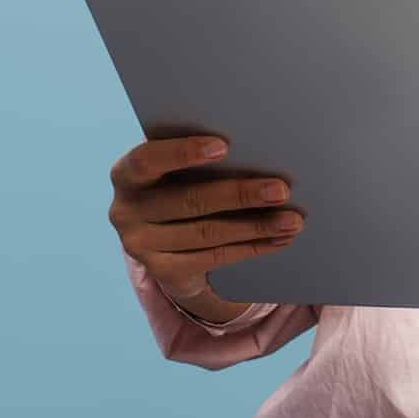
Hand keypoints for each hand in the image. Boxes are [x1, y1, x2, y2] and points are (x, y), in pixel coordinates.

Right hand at [108, 134, 304, 323]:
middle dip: (240, 195)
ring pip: (208, 234)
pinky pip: (214, 258)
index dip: (183, 153)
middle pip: (189, 201)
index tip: (224, 146)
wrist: (161, 235)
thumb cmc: (178, 181)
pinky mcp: (163, 272)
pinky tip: (279, 239)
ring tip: (293, 220)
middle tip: (282, 190)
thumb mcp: (175, 167)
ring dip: (256, 226)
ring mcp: (142, 246)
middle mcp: (126, 212)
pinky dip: (251, 248)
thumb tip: (259, 145)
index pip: (147, 160)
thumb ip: (198, 156)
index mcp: (126, 174)